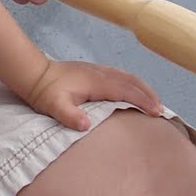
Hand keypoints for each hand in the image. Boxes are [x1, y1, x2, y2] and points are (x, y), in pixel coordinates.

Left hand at [21, 57, 163, 131]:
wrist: (33, 73)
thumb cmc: (44, 92)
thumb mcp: (54, 106)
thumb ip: (69, 115)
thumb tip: (86, 124)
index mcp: (96, 82)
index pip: (126, 90)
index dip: (143, 100)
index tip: (157, 112)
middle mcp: (100, 73)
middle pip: (132, 81)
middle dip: (149, 94)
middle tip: (162, 110)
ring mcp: (97, 70)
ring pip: (127, 76)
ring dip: (142, 88)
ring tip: (154, 101)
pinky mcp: (93, 71)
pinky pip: (120, 75)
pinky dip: (132, 83)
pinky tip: (134, 90)